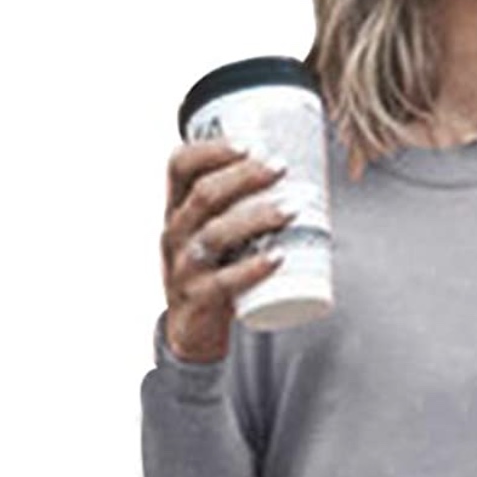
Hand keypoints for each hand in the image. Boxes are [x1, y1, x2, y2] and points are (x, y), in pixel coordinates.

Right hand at [160, 139, 296, 362]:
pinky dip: (253, 268)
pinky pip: (224, 281)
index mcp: (176, 210)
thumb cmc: (213, 272)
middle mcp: (174, 234)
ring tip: (290, 210)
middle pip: (204, 194)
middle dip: (245, 176)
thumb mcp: (213, 235)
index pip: (178, 166)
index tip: (247, 144)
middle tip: (281, 169)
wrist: (192, 331)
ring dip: (256, 218)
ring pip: (215, 234)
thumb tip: (302, 177)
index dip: (210, 149)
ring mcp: (183, 267)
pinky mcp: (198, 299)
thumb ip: (240, 208)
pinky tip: (277, 257)